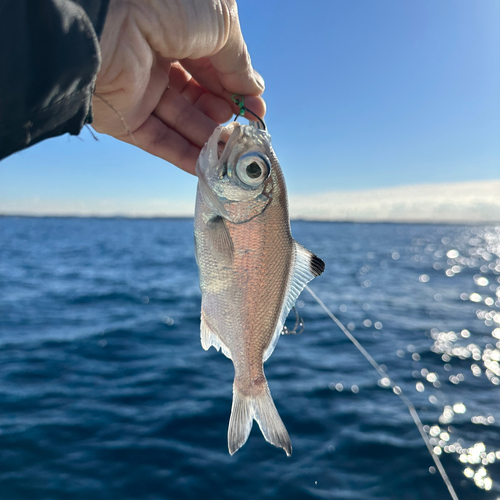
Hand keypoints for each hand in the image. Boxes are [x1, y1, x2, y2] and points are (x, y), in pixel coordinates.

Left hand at [92, 0, 264, 174]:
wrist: (108, 21)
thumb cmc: (166, 6)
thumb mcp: (221, 25)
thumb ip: (239, 62)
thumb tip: (253, 89)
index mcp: (176, 27)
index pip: (212, 63)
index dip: (236, 86)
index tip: (256, 107)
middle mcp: (156, 57)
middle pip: (196, 93)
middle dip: (224, 111)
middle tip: (246, 127)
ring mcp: (138, 88)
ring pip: (180, 120)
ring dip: (210, 136)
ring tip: (233, 147)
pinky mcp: (124, 116)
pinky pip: (159, 140)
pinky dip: (185, 155)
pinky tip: (212, 167)